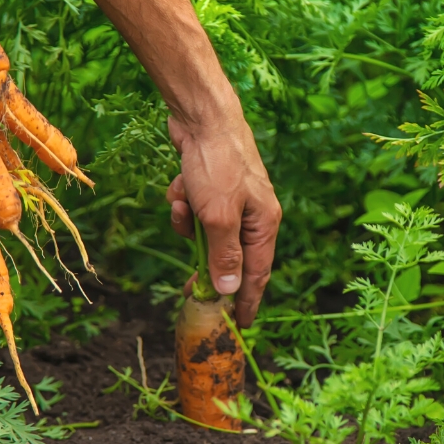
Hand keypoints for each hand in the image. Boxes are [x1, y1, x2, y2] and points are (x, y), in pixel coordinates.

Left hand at [166, 110, 280, 327]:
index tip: (240, 326)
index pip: (258, 273)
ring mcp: (232, 200)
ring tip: (182, 204)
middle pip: (229, 255)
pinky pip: (194, 211)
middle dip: (205, 264)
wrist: (202, 116)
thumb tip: (231, 291)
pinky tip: (179, 185)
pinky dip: (183, 203)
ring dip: (187, 224)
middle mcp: (253, 214)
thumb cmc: (218, 164)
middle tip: (189, 289)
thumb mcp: (218, 217)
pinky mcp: (212, 188)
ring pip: (205, 232)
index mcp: (264, 223)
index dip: (248, 301)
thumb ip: (224, 256)